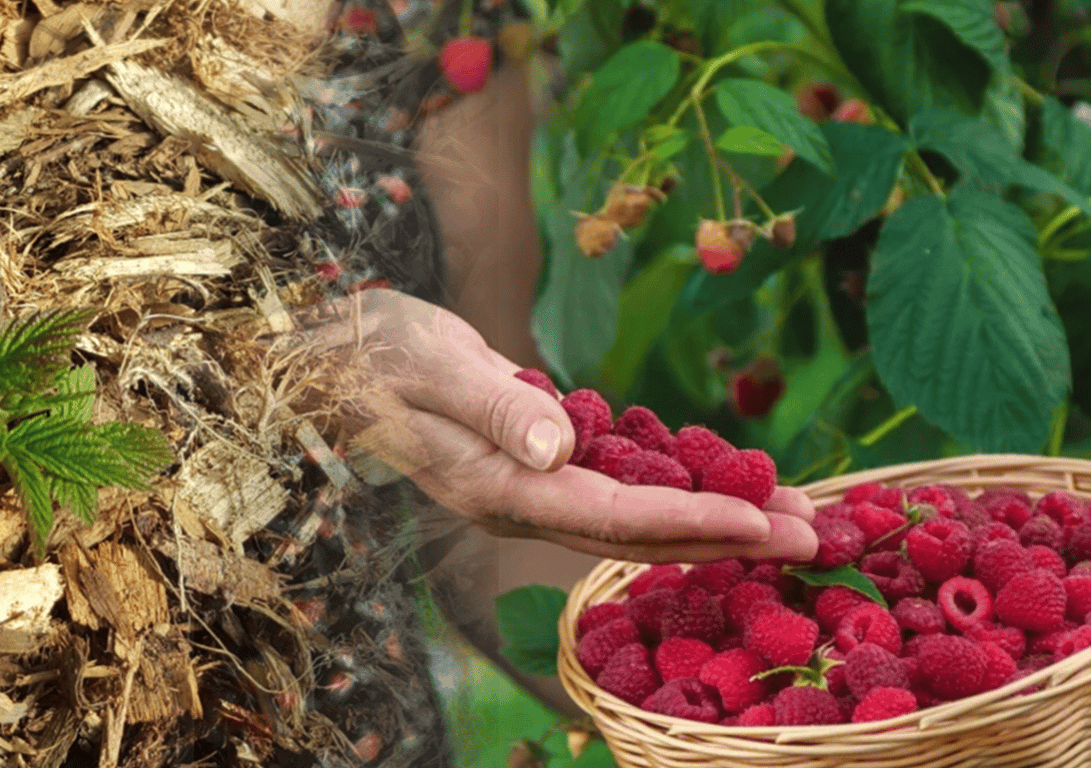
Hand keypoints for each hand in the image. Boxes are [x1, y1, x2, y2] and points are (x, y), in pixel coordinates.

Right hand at [305, 288, 818, 563]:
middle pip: (638, 532)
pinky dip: (679, 487)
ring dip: (716, 517)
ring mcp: (531, 486)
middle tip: (815, 536)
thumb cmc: (375, 353)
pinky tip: (723, 480)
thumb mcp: (426, 364)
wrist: (340, 357)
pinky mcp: (539, 463)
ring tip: (794, 514)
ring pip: (637, 515)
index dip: (690, 522)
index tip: (764, 526)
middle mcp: (520, 500)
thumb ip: (491, 408)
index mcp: (497, 486)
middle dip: (728, 537)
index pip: (608, 516)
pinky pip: (621, 487)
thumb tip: (559, 451)